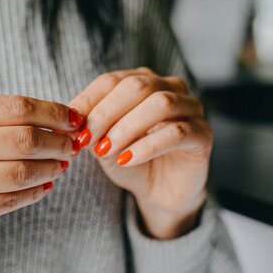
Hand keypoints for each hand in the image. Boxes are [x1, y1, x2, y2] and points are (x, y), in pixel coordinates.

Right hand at [0, 95, 84, 242]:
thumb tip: (52, 122)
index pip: (15, 108)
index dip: (52, 113)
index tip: (72, 118)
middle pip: (22, 140)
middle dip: (58, 142)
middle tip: (72, 144)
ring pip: (19, 173)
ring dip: (50, 168)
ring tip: (61, 164)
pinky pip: (7, 203)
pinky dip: (33, 193)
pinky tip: (44, 186)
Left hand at [68, 67, 211, 239]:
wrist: (157, 192)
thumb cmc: (128, 159)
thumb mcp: (102, 141)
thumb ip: (90, 128)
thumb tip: (71, 121)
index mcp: (141, 81)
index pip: (111, 80)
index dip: (88, 101)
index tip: (70, 126)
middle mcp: (169, 87)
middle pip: (136, 86)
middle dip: (106, 113)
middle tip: (86, 139)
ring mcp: (191, 108)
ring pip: (160, 104)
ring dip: (126, 128)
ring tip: (105, 150)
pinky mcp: (202, 135)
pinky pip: (177, 132)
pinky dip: (147, 146)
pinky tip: (127, 160)